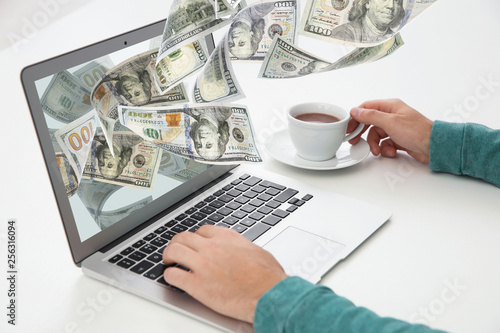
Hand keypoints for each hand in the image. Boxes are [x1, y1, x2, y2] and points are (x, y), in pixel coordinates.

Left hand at [162, 225, 287, 322]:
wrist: (269, 294)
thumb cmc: (268, 277)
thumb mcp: (256, 251)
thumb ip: (242, 247)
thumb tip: (241, 250)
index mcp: (227, 238)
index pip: (202, 230)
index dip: (195, 238)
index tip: (194, 244)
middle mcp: (212, 247)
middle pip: (183, 237)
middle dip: (176, 243)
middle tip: (174, 251)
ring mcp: (203, 265)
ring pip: (173, 251)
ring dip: (168, 256)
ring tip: (168, 262)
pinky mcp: (197, 285)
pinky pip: (173, 275)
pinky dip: (169, 276)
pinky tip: (172, 279)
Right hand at [347, 99, 432, 162]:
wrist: (434, 146)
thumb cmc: (417, 131)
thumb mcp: (390, 122)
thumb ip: (370, 116)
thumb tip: (356, 111)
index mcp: (390, 106)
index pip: (366, 108)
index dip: (356, 117)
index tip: (349, 128)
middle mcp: (392, 115)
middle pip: (370, 123)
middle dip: (363, 133)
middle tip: (355, 141)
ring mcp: (396, 128)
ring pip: (376, 135)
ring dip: (375, 144)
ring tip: (377, 151)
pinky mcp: (399, 139)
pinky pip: (385, 143)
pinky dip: (385, 149)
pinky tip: (390, 151)